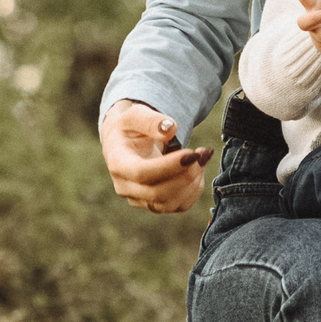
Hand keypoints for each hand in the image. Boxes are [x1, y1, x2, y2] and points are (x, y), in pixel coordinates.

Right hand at [99, 98, 209, 214]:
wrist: (126, 142)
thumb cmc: (131, 127)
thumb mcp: (136, 115)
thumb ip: (151, 120)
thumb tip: (170, 130)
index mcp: (118, 163)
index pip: (141, 173)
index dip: (168, 167)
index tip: (190, 153)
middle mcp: (125, 186)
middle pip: (157, 193)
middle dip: (185, 175)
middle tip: (202, 154)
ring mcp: (140, 199)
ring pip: (170, 203)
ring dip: (193, 182)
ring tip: (202, 157)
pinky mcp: (156, 204)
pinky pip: (180, 206)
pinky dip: (195, 189)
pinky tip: (199, 169)